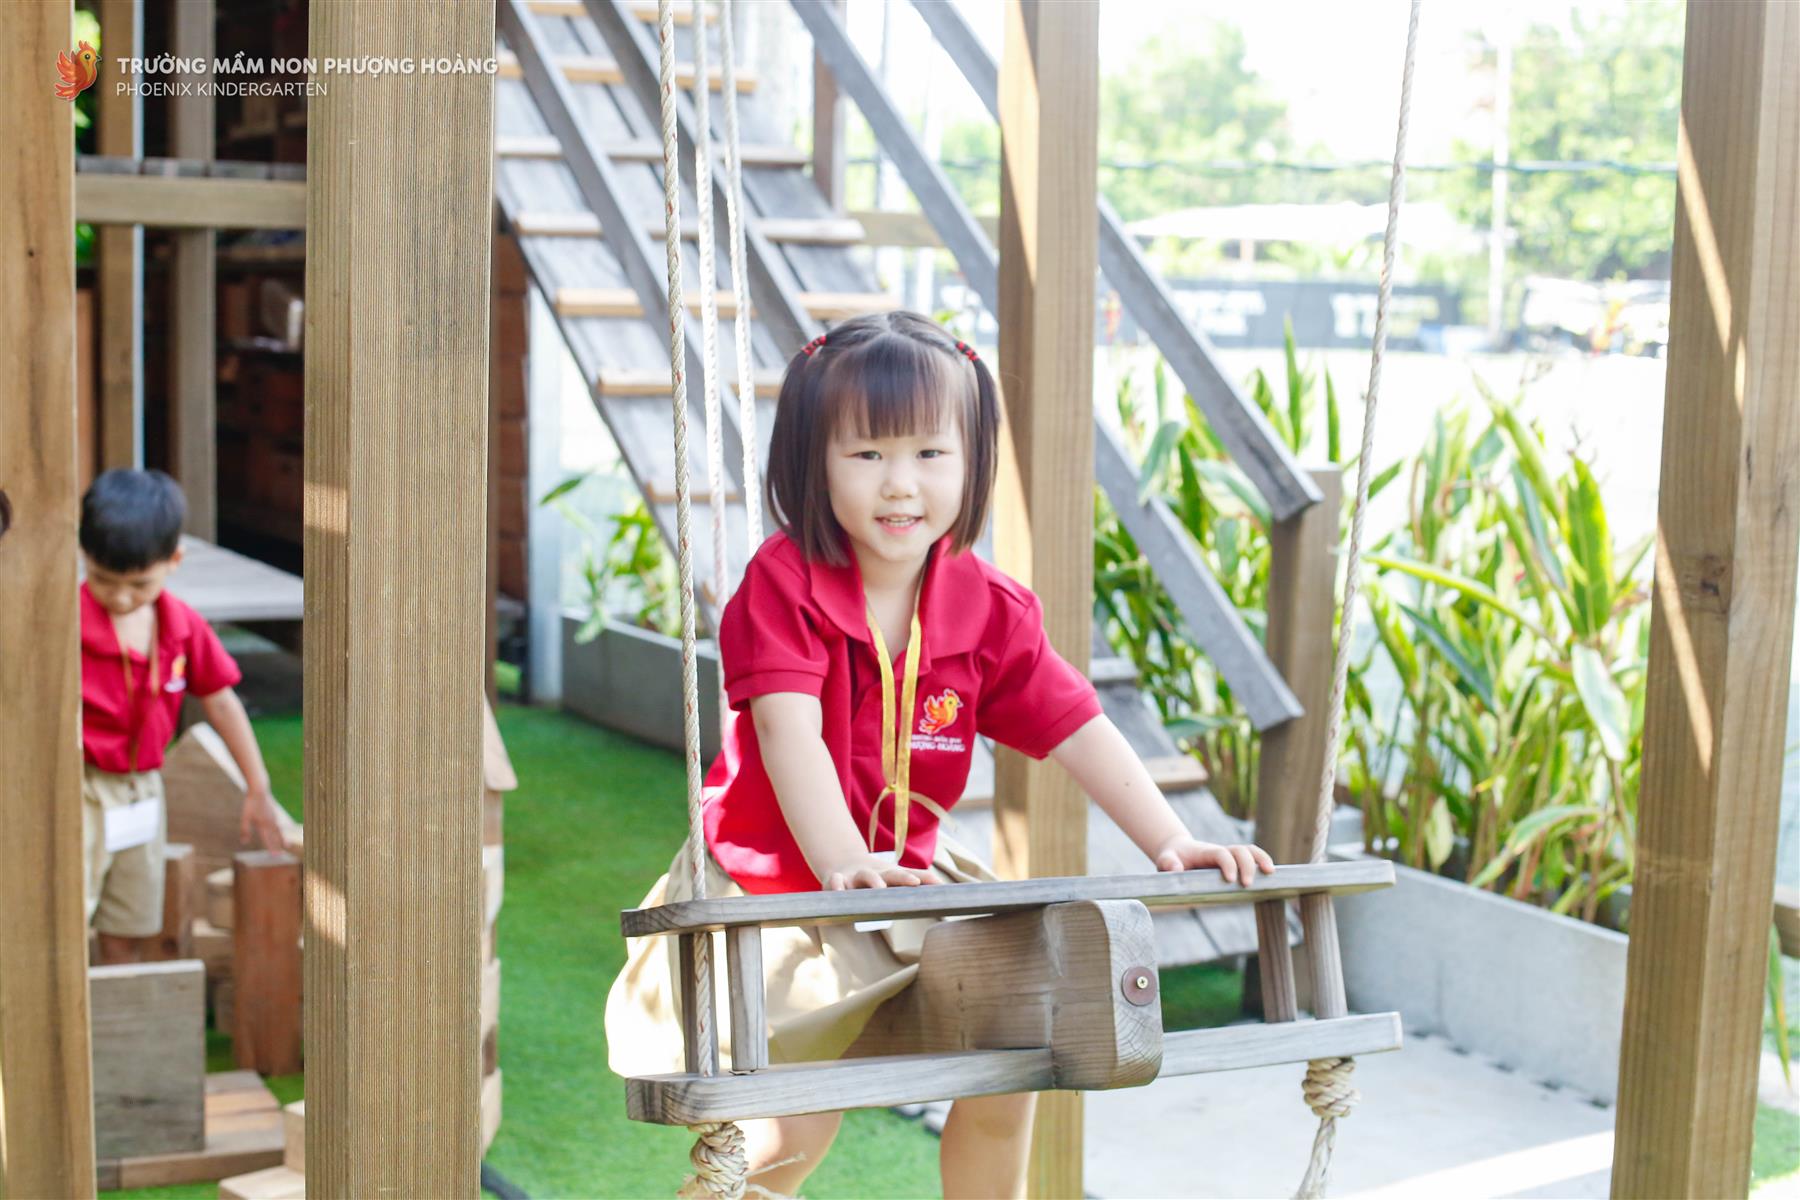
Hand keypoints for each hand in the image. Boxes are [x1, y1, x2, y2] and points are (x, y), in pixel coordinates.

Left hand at [240, 789, 286, 852]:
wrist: (259, 790)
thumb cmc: (250, 804)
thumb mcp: (245, 817)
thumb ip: (245, 830)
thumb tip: (244, 843)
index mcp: (263, 824)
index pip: (267, 839)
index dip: (271, 847)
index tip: (274, 855)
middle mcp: (270, 822)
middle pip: (275, 836)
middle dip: (277, 846)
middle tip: (281, 855)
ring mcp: (274, 817)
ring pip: (279, 831)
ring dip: (282, 838)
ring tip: (287, 845)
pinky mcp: (274, 813)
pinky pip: (279, 825)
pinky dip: (281, 830)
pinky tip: (281, 832)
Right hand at [820, 854, 942, 890]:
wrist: (843, 865)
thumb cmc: (877, 876)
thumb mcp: (895, 876)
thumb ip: (919, 878)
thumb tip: (942, 884)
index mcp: (889, 875)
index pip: (904, 876)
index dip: (915, 878)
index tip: (929, 883)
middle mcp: (874, 874)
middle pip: (890, 874)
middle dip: (903, 877)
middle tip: (913, 882)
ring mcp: (856, 876)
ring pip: (865, 876)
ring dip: (873, 881)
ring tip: (880, 888)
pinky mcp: (837, 880)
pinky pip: (835, 882)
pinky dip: (836, 885)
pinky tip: (838, 890)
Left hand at [1152, 835, 1274, 886]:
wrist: (1177, 850)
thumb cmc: (1172, 858)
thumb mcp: (1164, 860)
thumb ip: (1168, 863)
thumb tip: (1176, 869)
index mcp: (1205, 852)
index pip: (1221, 853)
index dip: (1228, 864)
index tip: (1230, 880)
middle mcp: (1220, 851)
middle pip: (1239, 850)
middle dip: (1247, 865)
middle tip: (1247, 885)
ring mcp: (1229, 855)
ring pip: (1249, 850)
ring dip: (1261, 859)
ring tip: (1270, 873)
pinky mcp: (1234, 861)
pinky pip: (1252, 857)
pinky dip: (1263, 862)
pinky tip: (1270, 875)